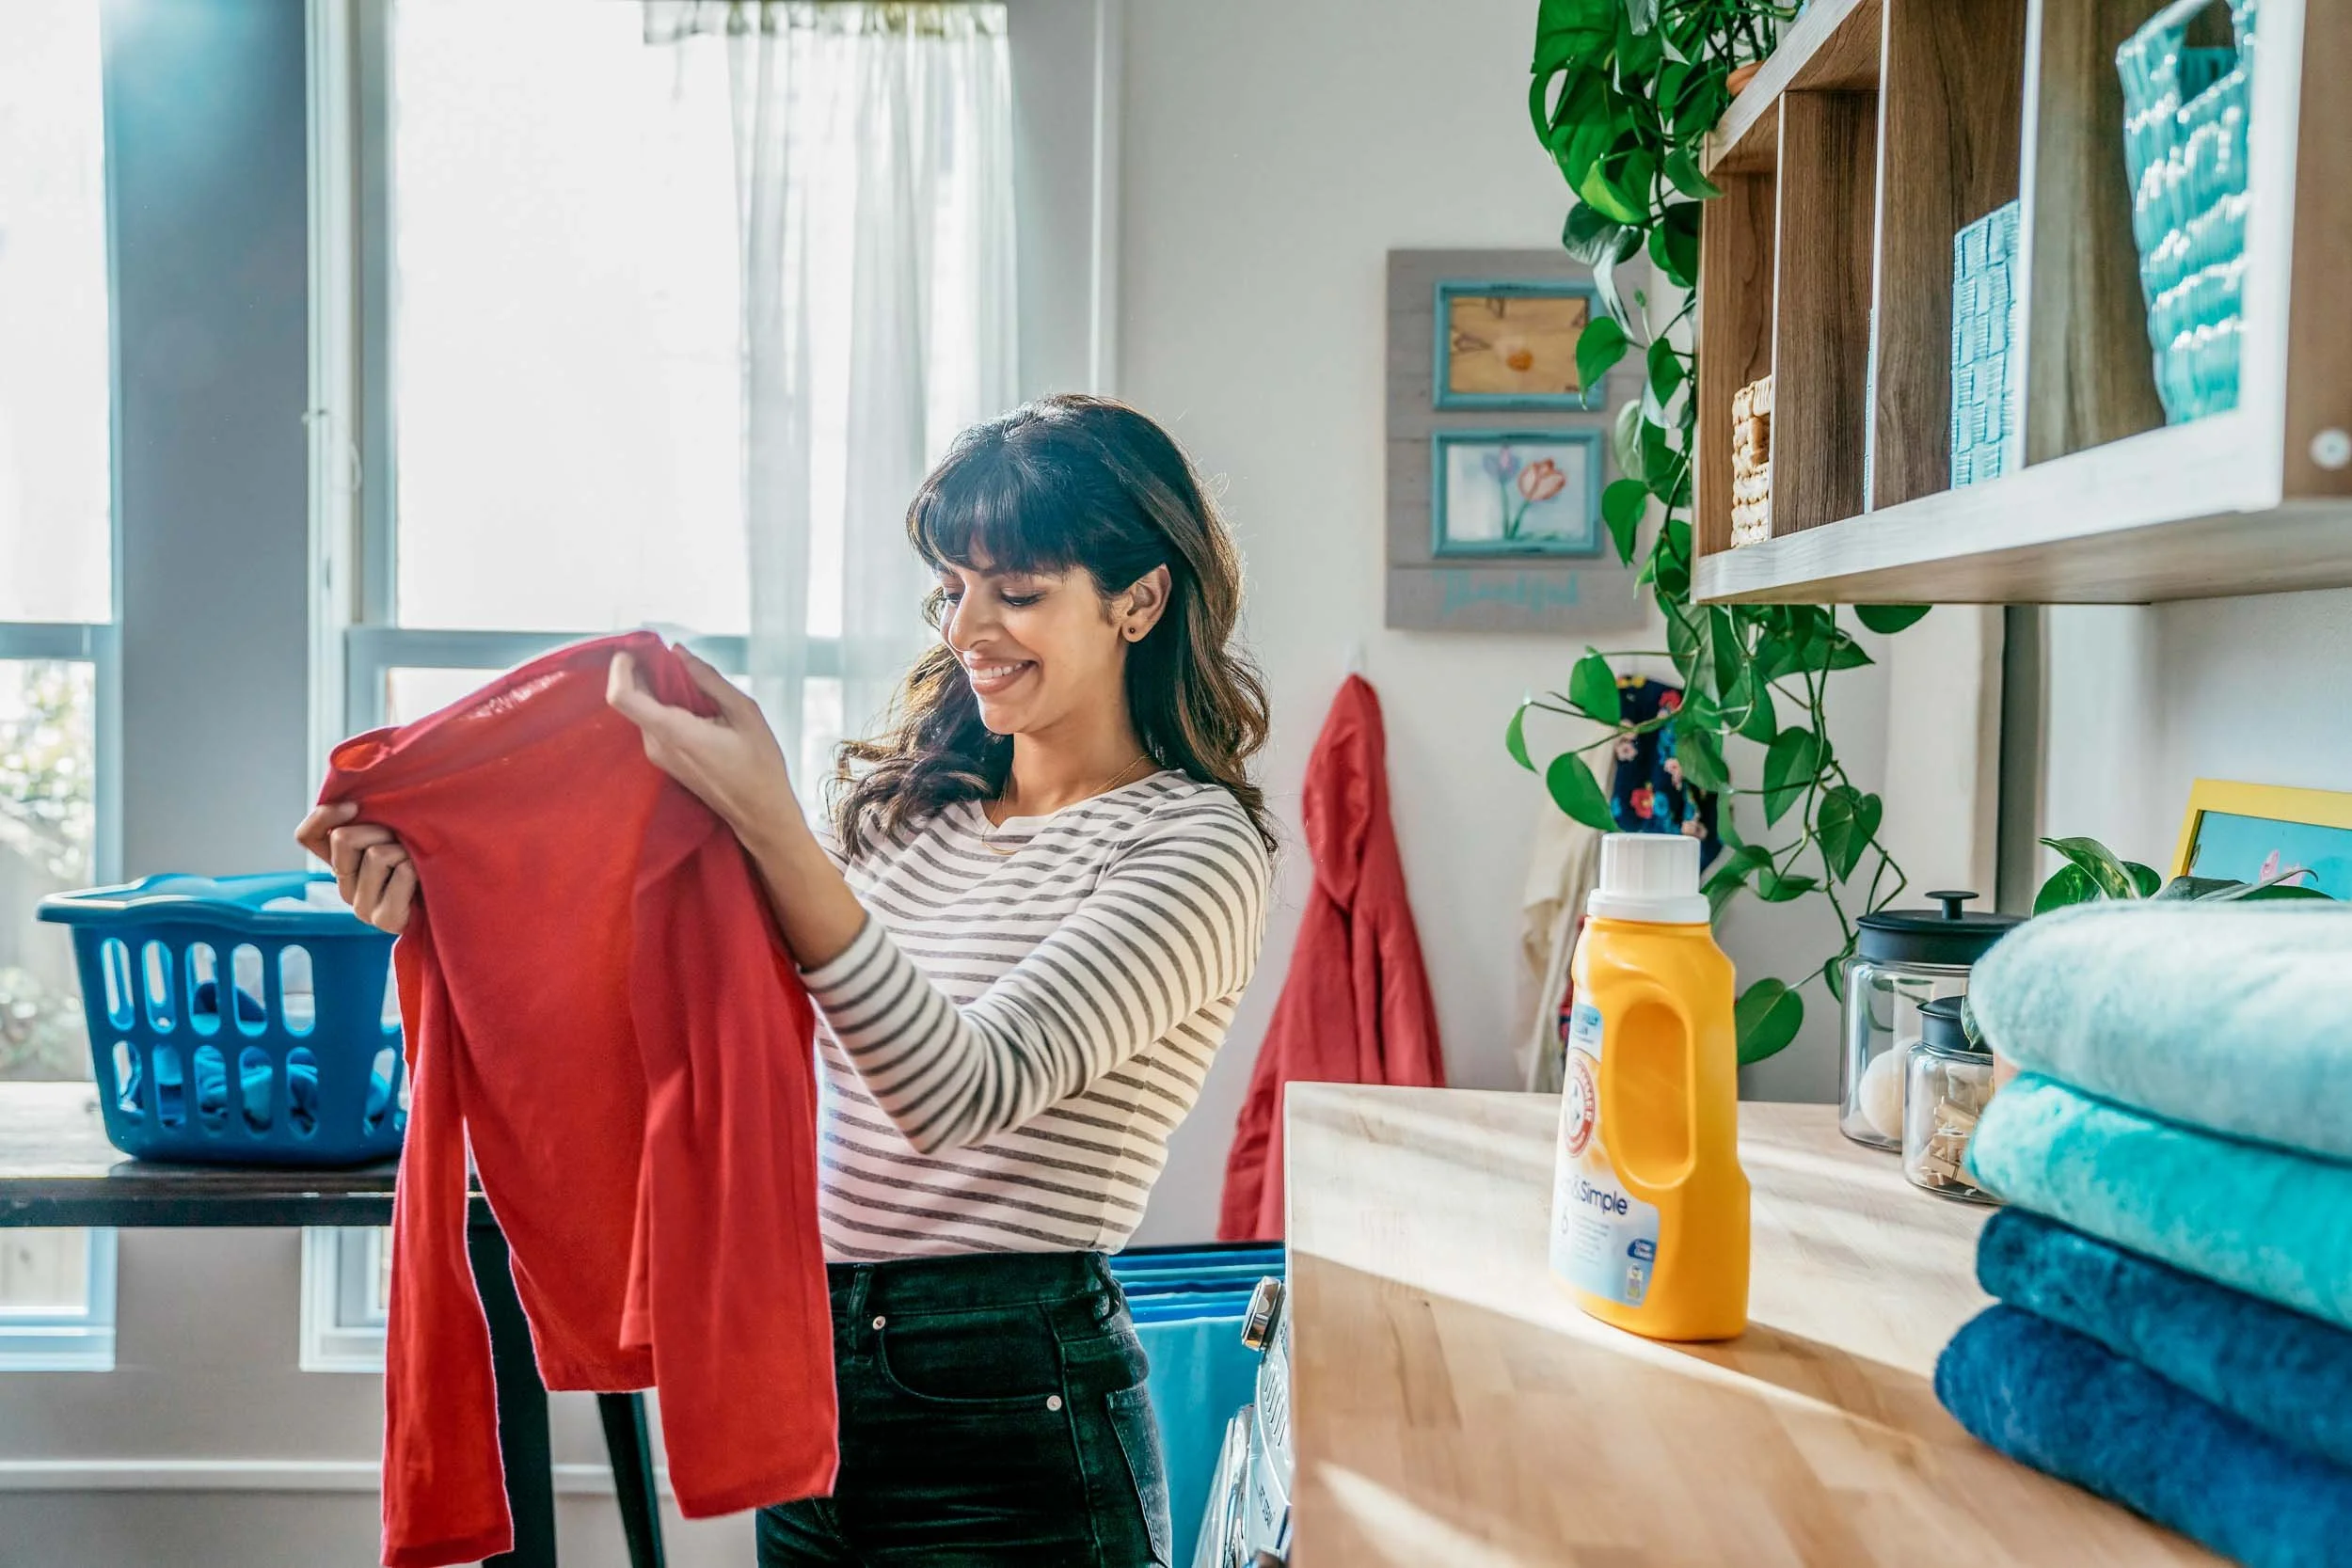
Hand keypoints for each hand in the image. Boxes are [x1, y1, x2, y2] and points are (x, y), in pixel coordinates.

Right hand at [294, 801, 417, 934]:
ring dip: (404, 848)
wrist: (455, 894)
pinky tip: (423, 878)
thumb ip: (371, 818)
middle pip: (344, 838)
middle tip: (404, 840)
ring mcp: (363, 907)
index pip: (308, 836)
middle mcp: (345, 887)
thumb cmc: (428, 855)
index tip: (354, 806)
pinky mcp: (386, 920)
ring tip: (417, 861)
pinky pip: (401, 873)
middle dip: (380, 828)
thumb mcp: (395, 829)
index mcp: (341, 863)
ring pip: (376, 854)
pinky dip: (417, 867)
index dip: (324, 815)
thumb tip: (358, 794)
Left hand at [607, 646, 801, 852]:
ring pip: (643, 708)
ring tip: (689, 677)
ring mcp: (657, 755)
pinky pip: (653, 722)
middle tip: (671, 654)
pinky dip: (664, 703)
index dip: (621, 667)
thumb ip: (708, 680)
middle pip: (632, 698)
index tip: (638, 648)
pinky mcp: (663, 759)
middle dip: (644, 670)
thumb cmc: (759, 764)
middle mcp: (656, 745)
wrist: (759, 812)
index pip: (622, 697)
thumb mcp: (745, 713)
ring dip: (657, 686)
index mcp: (674, 732)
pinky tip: (692, 700)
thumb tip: (678, 652)